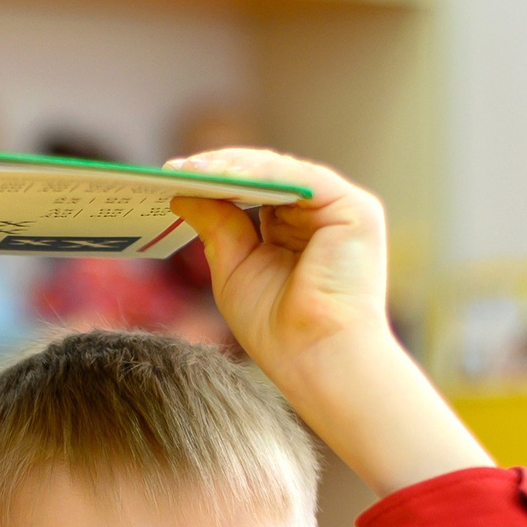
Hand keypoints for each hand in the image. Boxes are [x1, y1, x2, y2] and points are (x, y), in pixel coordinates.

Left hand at [166, 147, 388, 380]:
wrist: (316, 359)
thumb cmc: (279, 330)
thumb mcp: (234, 270)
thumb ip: (216, 227)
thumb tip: (183, 193)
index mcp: (294, 230)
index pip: (252, 192)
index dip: (214, 182)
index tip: (172, 177)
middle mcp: (319, 214)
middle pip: (265, 176)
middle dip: (219, 169)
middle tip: (174, 167)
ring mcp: (339, 208)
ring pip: (281, 171)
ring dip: (235, 166)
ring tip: (193, 168)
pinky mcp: (354, 208)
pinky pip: (301, 178)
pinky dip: (262, 174)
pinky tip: (225, 176)